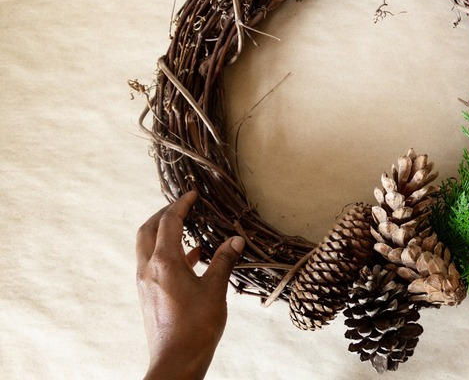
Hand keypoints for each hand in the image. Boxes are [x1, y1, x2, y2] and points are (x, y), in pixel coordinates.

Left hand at [136, 191, 244, 379]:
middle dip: (163, 215)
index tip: (192, 195)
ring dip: (164, 234)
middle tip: (182, 207)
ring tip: (187, 229)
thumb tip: (235, 240)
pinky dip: (169, 254)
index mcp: (163, 262)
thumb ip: (223, 261)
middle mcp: (148, 269)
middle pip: (148, 230)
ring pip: (148, 247)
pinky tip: (191, 258)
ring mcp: (145, 283)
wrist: (176, 361)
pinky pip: (154, 264)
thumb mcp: (215, 290)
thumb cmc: (195, 326)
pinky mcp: (149, 295)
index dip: (180, 205)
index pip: (168, 222)